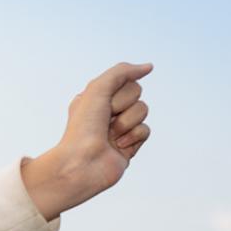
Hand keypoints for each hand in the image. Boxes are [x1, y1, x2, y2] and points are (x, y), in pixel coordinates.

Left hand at [57, 61, 153, 197]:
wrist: (81, 163)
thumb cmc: (83, 126)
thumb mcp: (97, 89)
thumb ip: (122, 72)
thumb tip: (148, 67)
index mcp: (97, 96)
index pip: (125, 80)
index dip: (117, 92)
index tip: (102, 105)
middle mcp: (108, 111)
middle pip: (136, 93)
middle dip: (122, 105)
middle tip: (105, 120)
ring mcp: (120, 128)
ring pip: (143, 110)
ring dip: (126, 122)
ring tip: (110, 136)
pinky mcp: (130, 145)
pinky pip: (146, 130)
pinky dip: (133, 136)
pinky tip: (118, 146)